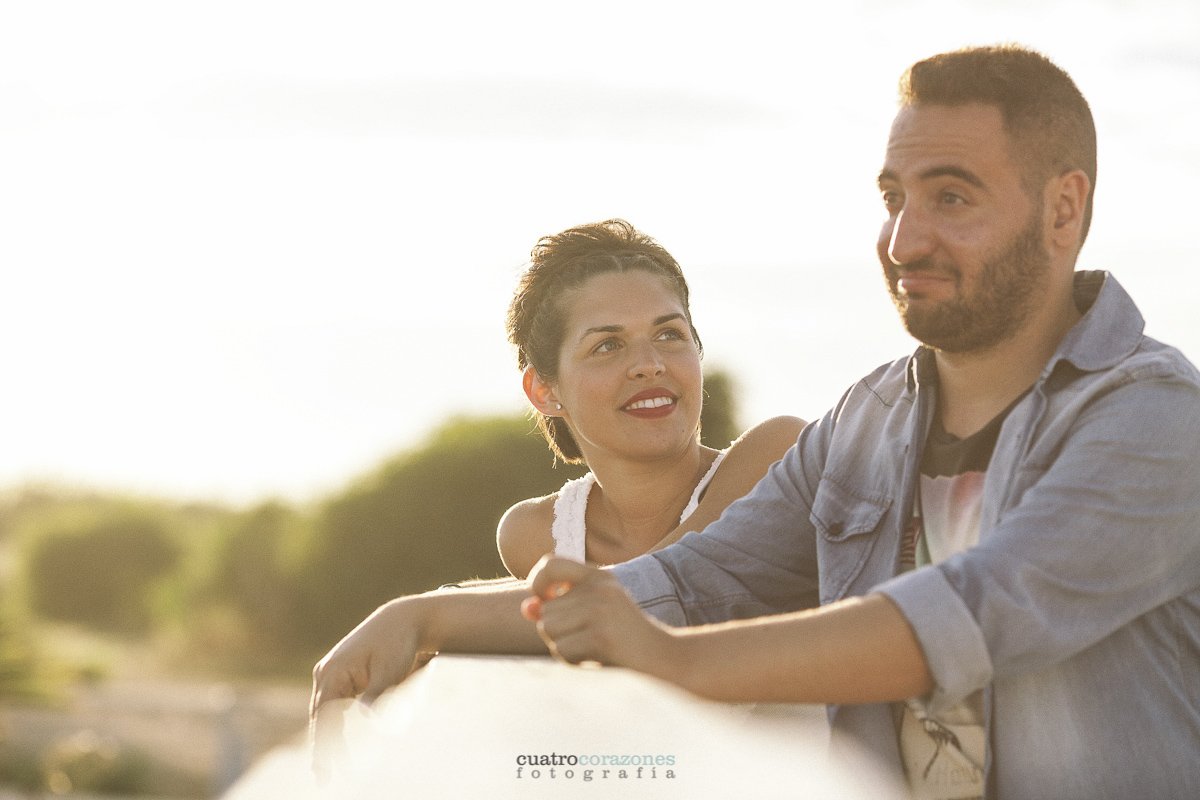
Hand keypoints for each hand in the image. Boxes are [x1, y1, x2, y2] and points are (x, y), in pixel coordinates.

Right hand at [309, 598, 424, 780]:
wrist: (405, 620)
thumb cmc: (398, 643)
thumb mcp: (389, 670)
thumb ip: (376, 696)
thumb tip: (368, 720)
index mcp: (333, 673)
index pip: (325, 718)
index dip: (327, 745)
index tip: (330, 768)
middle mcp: (327, 673)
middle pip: (320, 718)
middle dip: (321, 747)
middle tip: (322, 777)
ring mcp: (333, 673)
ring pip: (325, 713)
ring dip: (326, 737)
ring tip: (326, 768)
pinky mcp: (344, 676)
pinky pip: (335, 705)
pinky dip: (335, 724)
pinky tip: (339, 741)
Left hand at [523, 556, 681, 681]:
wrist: (667, 660)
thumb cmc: (626, 642)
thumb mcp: (594, 617)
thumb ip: (561, 610)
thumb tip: (527, 608)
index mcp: (600, 577)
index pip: (550, 564)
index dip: (538, 582)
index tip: (545, 601)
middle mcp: (600, 587)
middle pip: (545, 609)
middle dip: (557, 632)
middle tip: (588, 640)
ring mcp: (600, 609)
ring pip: (548, 628)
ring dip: (564, 647)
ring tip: (593, 649)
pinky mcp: (600, 634)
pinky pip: (562, 649)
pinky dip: (574, 661)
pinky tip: (597, 659)